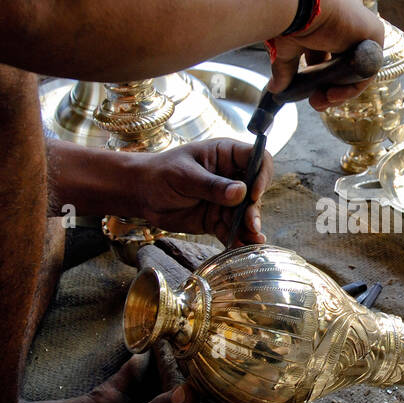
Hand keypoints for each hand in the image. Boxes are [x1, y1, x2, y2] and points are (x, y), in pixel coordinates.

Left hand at [134, 139, 273, 246]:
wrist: (142, 194)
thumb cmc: (161, 174)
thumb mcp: (184, 176)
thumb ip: (212, 186)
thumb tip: (241, 192)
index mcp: (226, 155)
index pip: (258, 159)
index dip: (261, 175)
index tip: (253, 193)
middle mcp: (232, 177)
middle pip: (255, 191)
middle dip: (255, 209)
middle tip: (252, 225)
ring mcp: (226, 200)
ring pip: (246, 214)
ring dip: (250, 228)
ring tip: (253, 241)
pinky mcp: (217, 219)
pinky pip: (232, 230)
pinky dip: (237, 239)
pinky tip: (241, 247)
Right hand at [267, 0, 384, 110]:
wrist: (297, 0)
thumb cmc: (288, 15)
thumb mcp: (286, 45)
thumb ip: (285, 67)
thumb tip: (275, 88)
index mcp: (330, 14)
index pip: (329, 50)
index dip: (319, 73)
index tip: (308, 90)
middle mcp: (349, 18)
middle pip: (344, 62)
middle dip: (328, 86)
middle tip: (314, 101)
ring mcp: (363, 25)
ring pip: (355, 69)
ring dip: (338, 90)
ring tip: (319, 101)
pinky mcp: (374, 33)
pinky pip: (366, 70)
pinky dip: (351, 87)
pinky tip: (331, 95)